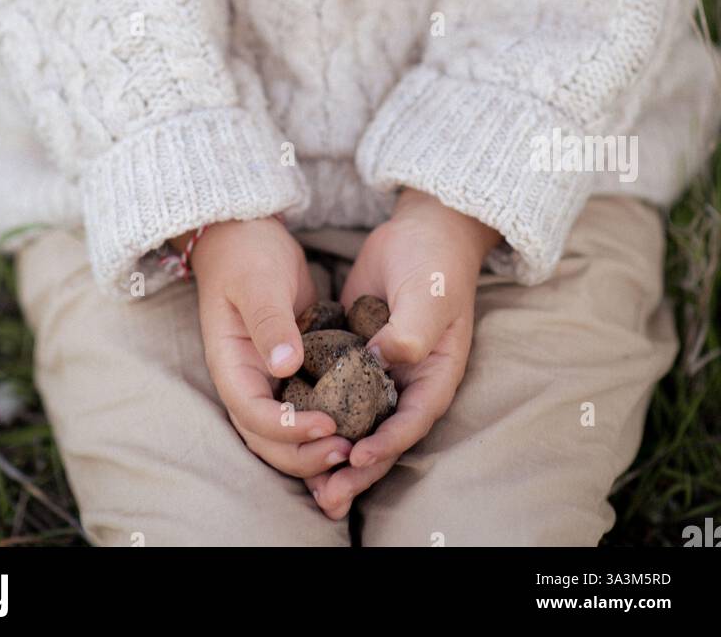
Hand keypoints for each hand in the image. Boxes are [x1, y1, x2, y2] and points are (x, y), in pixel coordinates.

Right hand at [189, 216, 356, 481]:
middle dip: (303, 453)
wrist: (247, 232)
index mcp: (231, 363)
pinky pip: (305, 406)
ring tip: (354, 447)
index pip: (252, 414)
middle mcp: (247, 378)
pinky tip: (356, 426)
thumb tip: (286, 367)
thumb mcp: (257, 282)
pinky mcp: (292, 368)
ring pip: (285, 431)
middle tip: (347, 450)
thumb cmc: (247, 254)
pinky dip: (324, 422)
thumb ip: (269, 322)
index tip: (327, 424)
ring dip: (313, 447)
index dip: (287, 429)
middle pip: (267, 437)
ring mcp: (267, 376)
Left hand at [305, 191, 500, 519]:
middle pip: (381, 436)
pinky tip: (293, 431)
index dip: (386, 445)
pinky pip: (336, 394)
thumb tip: (385, 360)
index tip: (357, 457)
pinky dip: (320, 416)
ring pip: (356, 424)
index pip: (411, 421)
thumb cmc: (434, 263)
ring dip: (335, 453)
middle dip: (356, 469)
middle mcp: (407, 383)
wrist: (421, 231)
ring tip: (310, 488)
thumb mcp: (428, 295)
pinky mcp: (353, 356)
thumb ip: (411, 332)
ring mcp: (379, 372)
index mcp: (434, 377)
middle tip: (326, 495)